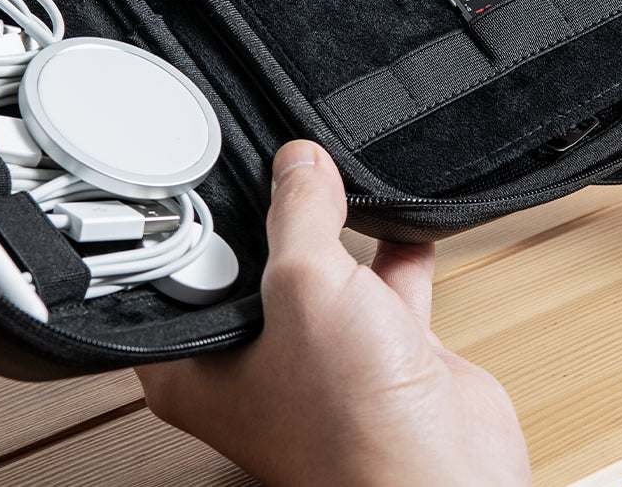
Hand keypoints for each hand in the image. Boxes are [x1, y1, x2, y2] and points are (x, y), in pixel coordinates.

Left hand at [135, 141, 528, 486]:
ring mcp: (317, 362)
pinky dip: (392, 249)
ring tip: (337, 175)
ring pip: (317, 271)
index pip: (174, 277)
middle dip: (270, 217)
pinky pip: (379, 284)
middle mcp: (251, 367)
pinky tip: (395, 211)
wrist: (447, 476)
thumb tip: (295, 164)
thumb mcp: (306, 287)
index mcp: (197, 369)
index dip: (192, 226)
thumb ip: (296, 213)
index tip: (208, 176)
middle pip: (247, 266)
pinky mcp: (377, 356)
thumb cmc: (354, 429)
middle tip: (279, 167)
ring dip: (336, 227)